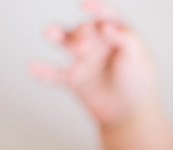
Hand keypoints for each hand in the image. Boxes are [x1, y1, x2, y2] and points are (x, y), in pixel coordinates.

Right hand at [31, 0, 156, 127]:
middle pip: (83, 29)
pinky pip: (55, 74)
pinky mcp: (74, 79)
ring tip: (50, 34)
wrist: (131, 115)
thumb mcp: (138, 58)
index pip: (106, 16)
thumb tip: (105, 24)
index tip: (85, 5)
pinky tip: (33, 69)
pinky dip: (44, 71)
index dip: (96, 9)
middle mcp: (98, 43)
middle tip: (83, 47)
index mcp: (116, 34)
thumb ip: (125, 39)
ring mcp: (84, 60)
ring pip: (65, 42)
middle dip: (80, 34)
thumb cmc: (139, 83)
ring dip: (56, 35)